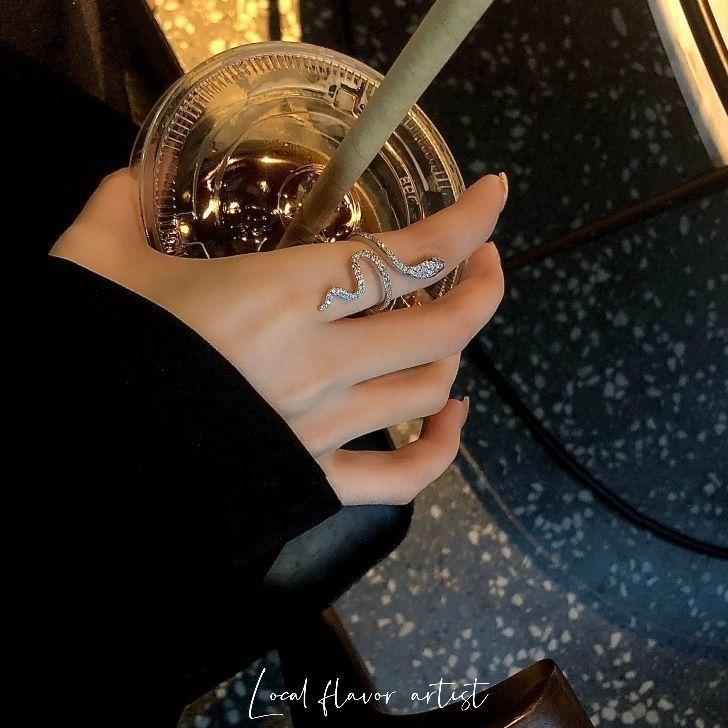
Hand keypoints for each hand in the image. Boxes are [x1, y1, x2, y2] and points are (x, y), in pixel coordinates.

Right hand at [51, 169, 505, 504]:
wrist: (80, 459)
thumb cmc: (94, 355)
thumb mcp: (95, 264)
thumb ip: (119, 207)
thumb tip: (130, 178)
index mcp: (279, 298)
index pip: (405, 257)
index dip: (466, 223)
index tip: (493, 197)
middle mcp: (320, 364)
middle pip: (441, 327)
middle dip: (481, 288)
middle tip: (480, 261)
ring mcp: (323, 429)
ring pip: (427, 391)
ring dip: (455, 354)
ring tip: (450, 327)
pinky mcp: (312, 481)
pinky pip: (399, 480)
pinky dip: (439, 452)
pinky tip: (450, 421)